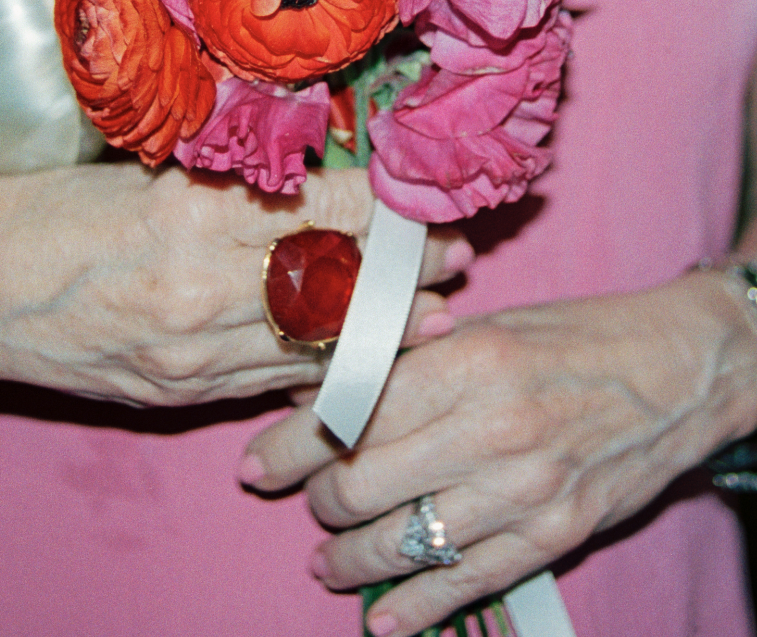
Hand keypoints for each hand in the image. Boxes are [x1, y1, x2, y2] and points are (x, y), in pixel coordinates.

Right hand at [0, 163, 470, 407]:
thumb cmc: (48, 209)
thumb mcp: (144, 171)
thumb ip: (226, 178)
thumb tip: (313, 168)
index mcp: (191, 211)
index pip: (320, 209)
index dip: (384, 210)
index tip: (422, 200)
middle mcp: (198, 286)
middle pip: (331, 282)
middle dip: (402, 275)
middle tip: (454, 260)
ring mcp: (187, 352)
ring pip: (312, 342)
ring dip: (379, 329)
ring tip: (433, 313)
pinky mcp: (173, 395)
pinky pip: (266, 382)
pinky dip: (318, 367)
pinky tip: (360, 357)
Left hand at [241, 273, 756, 636]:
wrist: (676, 371)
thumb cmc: (575, 337)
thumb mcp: (488, 329)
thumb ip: (412, 363)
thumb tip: (325, 393)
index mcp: (467, 362)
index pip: (352, 411)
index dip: (293, 443)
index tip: (260, 461)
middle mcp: (490, 429)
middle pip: (365, 482)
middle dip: (318, 499)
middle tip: (300, 499)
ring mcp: (524, 490)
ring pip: (405, 541)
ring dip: (350, 558)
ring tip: (327, 559)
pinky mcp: (554, 535)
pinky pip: (467, 582)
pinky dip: (415, 606)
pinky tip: (382, 616)